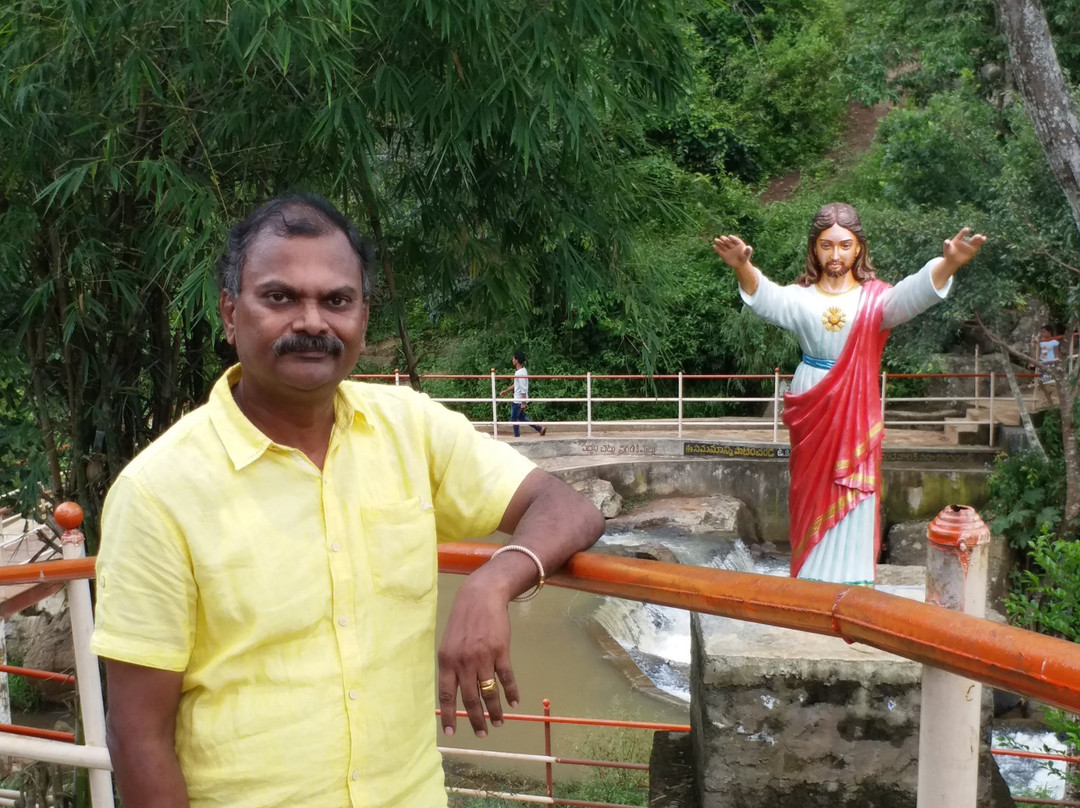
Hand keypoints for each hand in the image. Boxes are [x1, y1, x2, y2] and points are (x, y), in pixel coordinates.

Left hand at [437, 573, 518, 737]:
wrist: (481, 596)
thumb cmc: (463, 620)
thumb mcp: (449, 642)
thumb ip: (451, 666)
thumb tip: (454, 691)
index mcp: (446, 661)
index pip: (446, 695)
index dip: (449, 716)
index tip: (452, 733)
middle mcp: (463, 662)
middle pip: (470, 699)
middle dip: (476, 719)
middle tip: (482, 734)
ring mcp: (483, 657)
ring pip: (489, 692)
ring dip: (495, 711)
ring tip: (499, 723)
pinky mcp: (501, 652)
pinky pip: (506, 678)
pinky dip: (511, 693)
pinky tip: (513, 703)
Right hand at [712, 235, 753, 268]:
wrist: (740, 264)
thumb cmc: (744, 258)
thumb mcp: (747, 254)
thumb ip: (748, 250)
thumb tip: (749, 247)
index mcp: (738, 243)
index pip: (735, 240)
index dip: (732, 238)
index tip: (729, 236)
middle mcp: (732, 245)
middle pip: (728, 242)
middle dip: (725, 239)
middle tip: (721, 237)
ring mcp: (727, 249)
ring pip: (723, 245)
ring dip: (719, 242)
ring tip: (715, 239)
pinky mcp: (724, 254)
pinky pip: (720, 251)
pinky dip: (717, 249)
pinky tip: (713, 246)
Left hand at [942, 227, 986, 269]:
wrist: (952, 261)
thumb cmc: (948, 253)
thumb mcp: (947, 249)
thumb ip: (947, 244)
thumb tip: (946, 241)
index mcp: (958, 239)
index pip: (961, 234)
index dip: (964, 231)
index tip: (967, 229)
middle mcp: (965, 241)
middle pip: (971, 238)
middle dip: (975, 237)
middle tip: (978, 236)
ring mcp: (969, 245)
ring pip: (976, 241)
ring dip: (979, 239)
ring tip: (983, 237)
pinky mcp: (973, 250)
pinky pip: (977, 246)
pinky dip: (981, 242)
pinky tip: (984, 239)